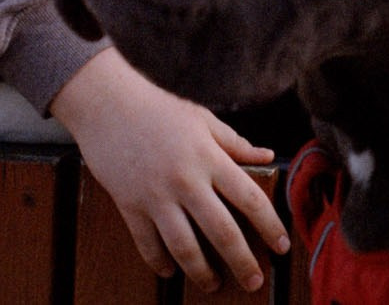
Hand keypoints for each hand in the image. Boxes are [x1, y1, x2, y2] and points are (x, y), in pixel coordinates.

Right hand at [51, 48, 290, 292]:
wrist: (106, 103)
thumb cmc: (158, 108)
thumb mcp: (202, 119)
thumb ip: (235, 142)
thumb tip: (267, 155)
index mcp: (209, 157)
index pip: (250, 199)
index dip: (270, 226)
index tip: (282, 246)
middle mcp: (186, 180)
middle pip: (222, 232)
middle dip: (243, 262)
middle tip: (255, 282)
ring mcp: (156, 196)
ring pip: (185, 247)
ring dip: (202, 273)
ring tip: (214, 285)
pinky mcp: (129, 205)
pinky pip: (147, 244)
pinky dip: (160, 262)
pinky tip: (170, 271)